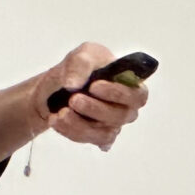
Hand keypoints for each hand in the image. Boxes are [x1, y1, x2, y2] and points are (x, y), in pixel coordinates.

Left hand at [35, 41, 151, 149]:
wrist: (57, 86)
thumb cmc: (81, 67)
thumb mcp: (82, 55)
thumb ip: (80, 64)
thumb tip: (73, 85)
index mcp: (129, 86)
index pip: (138, 95)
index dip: (119, 93)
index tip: (94, 86)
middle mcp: (125, 108)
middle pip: (120, 116)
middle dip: (95, 108)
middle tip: (73, 99)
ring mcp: (111, 125)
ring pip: (104, 133)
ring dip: (80, 123)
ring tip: (60, 112)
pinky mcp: (96, 136)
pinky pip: (88, 139)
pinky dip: (70, 131)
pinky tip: (56, 120)